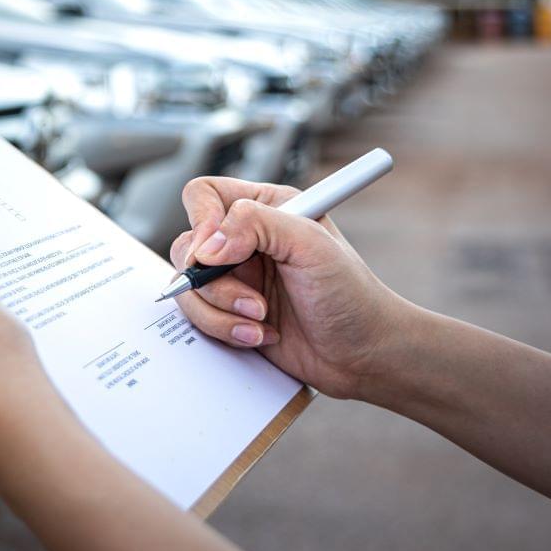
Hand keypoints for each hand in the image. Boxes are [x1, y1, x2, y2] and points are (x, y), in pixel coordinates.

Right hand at [171, 177, 411, 398]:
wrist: (363, 355)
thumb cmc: (352, 296)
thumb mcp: (311, 245)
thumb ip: (256, 225)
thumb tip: (207, 244)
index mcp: (265, 208)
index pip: (204, 195)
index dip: (201, 220)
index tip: (215, 251)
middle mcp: (244, 240)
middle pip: (187, 246)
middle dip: (215, 282)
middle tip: (253, 300)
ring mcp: (234, 278)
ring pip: (188, 286)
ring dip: (221, 311)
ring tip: (261, 320)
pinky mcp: (228, 311)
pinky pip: (197, 316)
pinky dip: (224, 329)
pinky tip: (260, 334)